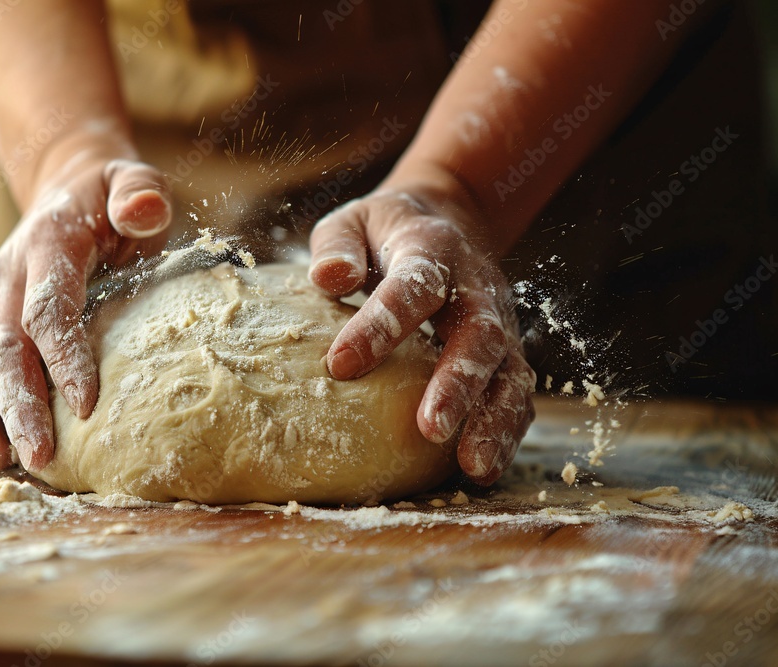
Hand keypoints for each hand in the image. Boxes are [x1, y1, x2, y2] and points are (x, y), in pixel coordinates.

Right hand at [0, 144, 171, 473]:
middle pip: (2, 349)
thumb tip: (145, 211)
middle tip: (40, 457)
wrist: (66, 188)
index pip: (48, 309)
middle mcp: (5, 277)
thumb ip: (140, 193)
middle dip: (18, 406)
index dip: (64, 358)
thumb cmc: (110, 197)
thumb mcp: (134, 181)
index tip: (87, 407)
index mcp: (45, 246)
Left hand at [308, 180, 534, 484]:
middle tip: (429, 428)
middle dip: (458, 382)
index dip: (381, 325)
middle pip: (480, 334)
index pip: (414, 285)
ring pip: (510, 371)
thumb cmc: (384, 233)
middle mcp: (477, 286)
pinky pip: (516, 393)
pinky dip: (506, 432)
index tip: (338, 366)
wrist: (447, 221)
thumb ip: (338, 245)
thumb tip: (328, 277)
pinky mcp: (508, 352)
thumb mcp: (355, 221)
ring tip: (473, 466)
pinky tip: (482, 471)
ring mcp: (500, 321)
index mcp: (433, 247)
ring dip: (494, 419)